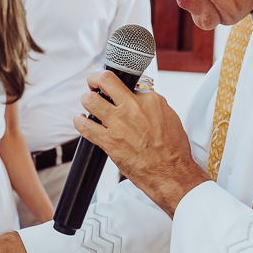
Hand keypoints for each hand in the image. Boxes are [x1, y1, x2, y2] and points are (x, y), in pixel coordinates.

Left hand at [75, 71, 209, 215]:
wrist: (171, 173)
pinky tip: (81, 120)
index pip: (127, 83)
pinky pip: (85, 126)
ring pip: (90, 100)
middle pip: (105, 80)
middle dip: (95, 79)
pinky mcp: (109, 141)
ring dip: (87, 100)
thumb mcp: (168, 116)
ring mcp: (119, 124)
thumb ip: (150, 104)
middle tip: (93, 85)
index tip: (113, 88)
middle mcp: (133, 108)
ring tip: (89, 104)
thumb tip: (137, 97)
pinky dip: (79, 121)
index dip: (119, 86)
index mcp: (150, 100)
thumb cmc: (172, 149)